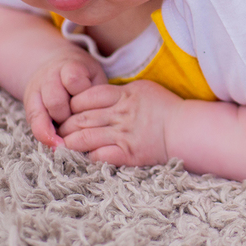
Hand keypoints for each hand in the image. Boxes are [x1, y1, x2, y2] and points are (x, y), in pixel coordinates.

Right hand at [22, 52, 107, 148]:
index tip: (93, 106)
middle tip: (80, 124)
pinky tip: (54, 144)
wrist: (57, 66)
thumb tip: (101, 119)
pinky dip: (43, 134)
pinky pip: (33, 121)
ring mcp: (37, 89)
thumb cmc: (85, 78)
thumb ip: (96, 94)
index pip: (74, 80)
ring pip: (40, 113)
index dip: (83, 96)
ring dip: (56, 127)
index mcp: (70, 67)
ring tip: (69, 132)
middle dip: (68, 117)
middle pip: (55, 101)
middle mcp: (49, 77)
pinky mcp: (30, 103)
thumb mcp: (94, 77)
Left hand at [57, 80, 181, 166]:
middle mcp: (120, 114)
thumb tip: (104, 93)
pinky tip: (83, 156)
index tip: (69, 109)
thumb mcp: (144, 89)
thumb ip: (122, 91)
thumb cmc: (167, 108)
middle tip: (60, 128)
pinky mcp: (127, 154)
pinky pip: (99, 155)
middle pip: (81, 117)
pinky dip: (87, 156)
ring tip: (64, 143)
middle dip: (66, 124)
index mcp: (124, 95)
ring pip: (84, 138)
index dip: (73, 103)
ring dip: (70, 141)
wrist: (186, 130)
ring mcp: (122, 135)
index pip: (87, 96)